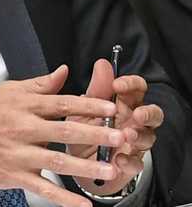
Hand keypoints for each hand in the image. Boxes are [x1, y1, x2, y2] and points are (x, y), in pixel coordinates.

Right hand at [0, 65, 123, 206]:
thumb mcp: (6, 92)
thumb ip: (39, 85)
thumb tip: (63, 72)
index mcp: (23, 106)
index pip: (61, 103)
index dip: (88, 104)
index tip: (111, 107)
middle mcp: (22, 128)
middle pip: (64, 130)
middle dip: (96, 134)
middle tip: (120, 137)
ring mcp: (18, 153)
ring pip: (58, 160)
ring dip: (87, 166)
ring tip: (111, 169)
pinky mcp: (14, 175)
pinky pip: (43, 188)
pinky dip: (64, 198)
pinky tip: (83, 204)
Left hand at [66, 58, 163, 195]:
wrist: (75, 161)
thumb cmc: (83, 130)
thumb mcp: (85, 108)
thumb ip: (96, 88)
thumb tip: (102, 64)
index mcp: (123, 104)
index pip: (137, 89)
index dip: (132, 84)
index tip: (118, 84)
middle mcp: (133, 123)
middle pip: (153, 114)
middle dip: (148, 113)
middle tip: (137, 114)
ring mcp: (134, 144)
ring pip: (148, 138)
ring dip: (139, 136)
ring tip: (127, 135)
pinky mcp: (129, 164)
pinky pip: (136, 163)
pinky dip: (128, 161)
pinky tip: (118, 158)